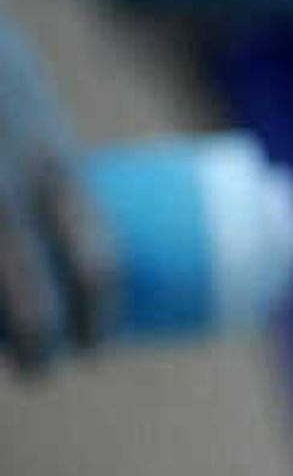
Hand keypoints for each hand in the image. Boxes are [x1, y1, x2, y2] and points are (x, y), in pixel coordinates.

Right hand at [0, 8, 115, 371]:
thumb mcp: (33, 108)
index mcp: (54, 168)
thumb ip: (47, 167)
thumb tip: (62, 227)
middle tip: (44, 367)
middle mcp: (2, 197)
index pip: (98, 266)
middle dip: (39, 351)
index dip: (99, 315)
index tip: (96, 340)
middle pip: (31, 307)